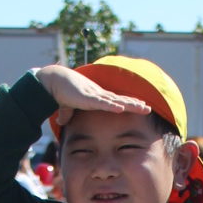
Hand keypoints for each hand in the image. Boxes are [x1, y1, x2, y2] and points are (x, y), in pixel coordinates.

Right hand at [33, 63, 150, 129]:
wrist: (53, 81)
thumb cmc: (60, 91)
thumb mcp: (66, 106)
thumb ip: (66, 114)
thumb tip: (61, 121)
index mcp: (96, 97)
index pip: (116, 101)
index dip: (128, 103)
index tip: (139, 106)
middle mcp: (99, 95)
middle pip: (121, 100)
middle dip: (135, 104)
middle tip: (148, 108)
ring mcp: (95, 95)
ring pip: (116, 101)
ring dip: (130, 104)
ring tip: (143, 107)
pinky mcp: (88, 98)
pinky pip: (103, 103)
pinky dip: (113, 106)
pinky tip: (122, 108)